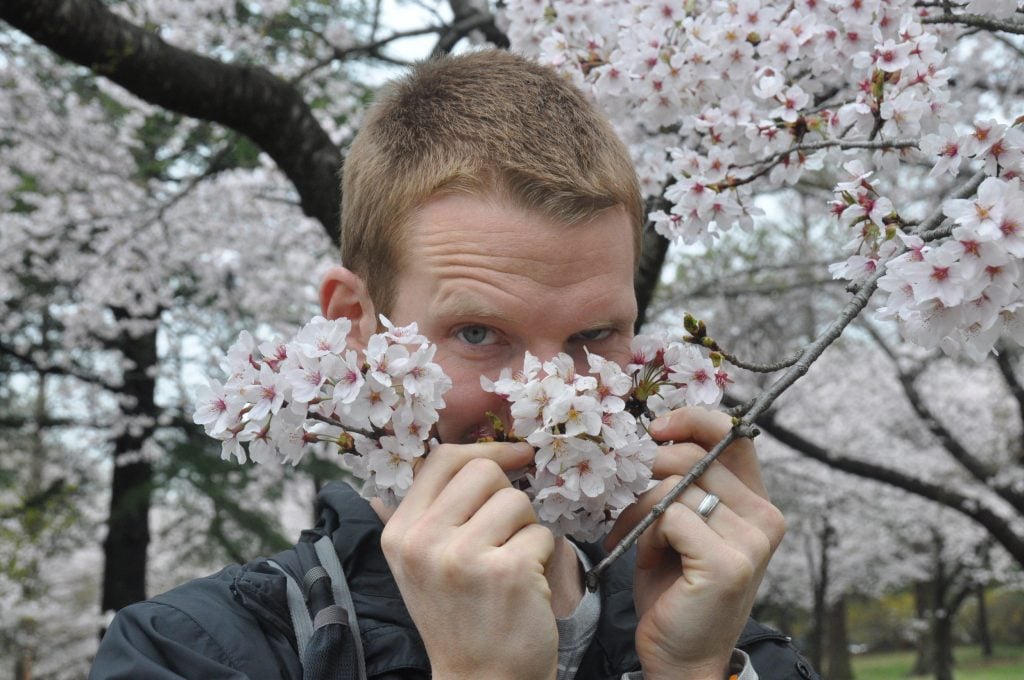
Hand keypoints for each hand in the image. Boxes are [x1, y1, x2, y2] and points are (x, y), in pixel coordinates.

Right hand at [380, 442, 557, 679]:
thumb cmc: (461, 615)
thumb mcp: (424, 561)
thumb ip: (436, 509)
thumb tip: (474, 452)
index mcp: (400, 533)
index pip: (442, 459)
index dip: (485, 449)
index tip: (516, 454)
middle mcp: (424, 541)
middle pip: (484, 471)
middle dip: (507, 496)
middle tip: (504, 536)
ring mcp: (464, 557)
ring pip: (518, 501)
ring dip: (526, 529)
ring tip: (511, 565)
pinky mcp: (507, 573)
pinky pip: (543, 534)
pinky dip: (545, 556)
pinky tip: (526, 586)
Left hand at [606, 407, 784, 679]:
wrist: (680, 655)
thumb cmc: (672, 587)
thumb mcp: (680, 525)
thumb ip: (682, 482)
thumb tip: (654, 432)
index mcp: (756, 502)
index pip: (733, 433)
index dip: (692, 420)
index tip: (656, 428)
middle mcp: (765, 516)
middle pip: (694, 456)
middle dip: (648, 472)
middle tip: (630, 501)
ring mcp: (752, 540)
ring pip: (675, 486)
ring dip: (642, 510)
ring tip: (640, 540)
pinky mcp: (728, 562)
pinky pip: (669, 517)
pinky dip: (647, 535)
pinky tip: (652, 559)